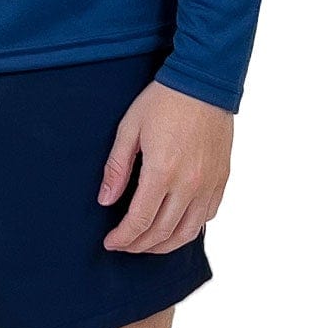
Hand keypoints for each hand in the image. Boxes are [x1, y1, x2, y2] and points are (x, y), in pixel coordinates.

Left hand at [97, 81, 232, 253]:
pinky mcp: (221, 179)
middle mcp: (189, 184)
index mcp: (162, 171)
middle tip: (124, 245)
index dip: (123, 237)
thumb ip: (117, 168)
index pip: (139, 221)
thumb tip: (105, 200)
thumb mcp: (129, 128)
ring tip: (147, 244)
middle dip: (139, 245)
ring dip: (164, 245)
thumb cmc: (164, 100)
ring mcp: (209, 184)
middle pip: (162, 232)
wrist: (204, 82)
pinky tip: (175, 228)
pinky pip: (207, 217)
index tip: (111, 242)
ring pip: (187, 232)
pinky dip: (189, 230)